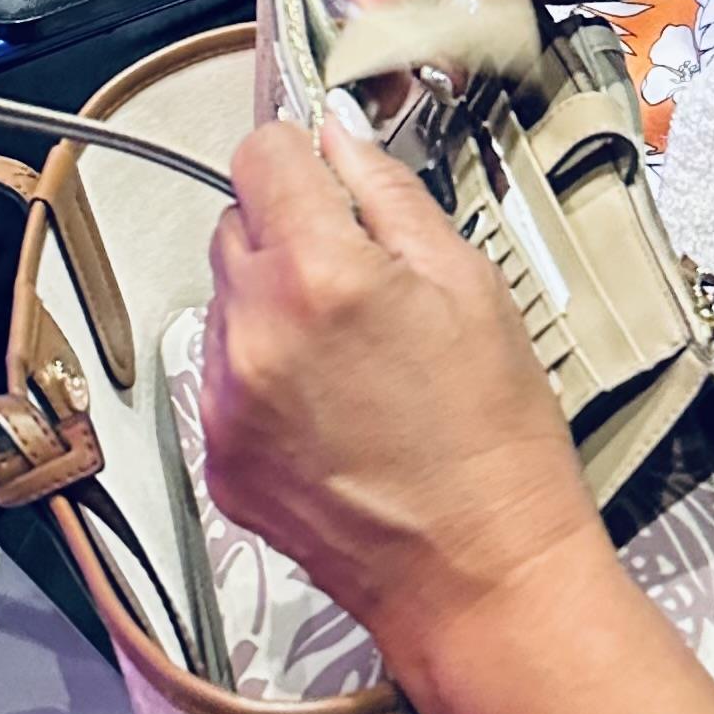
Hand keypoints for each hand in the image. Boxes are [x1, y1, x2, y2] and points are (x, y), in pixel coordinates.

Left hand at [201, 113, 599, 675]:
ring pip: (226, 303)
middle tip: (360, 284)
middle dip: (287, 234)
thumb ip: (388, 194)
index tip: (326, 178)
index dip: (300, 157)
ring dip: (272, 308)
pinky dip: (263, 377)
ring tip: (351, 360)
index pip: (260, 154)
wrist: (480, 578)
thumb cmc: (494, 439)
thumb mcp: (470, 285)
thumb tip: (338, 135)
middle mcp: (254, 330)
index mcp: (319, 272)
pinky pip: (223, 377)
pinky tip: (330, 411)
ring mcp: (226, 400)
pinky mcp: (218, 456)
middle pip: (235, 225)